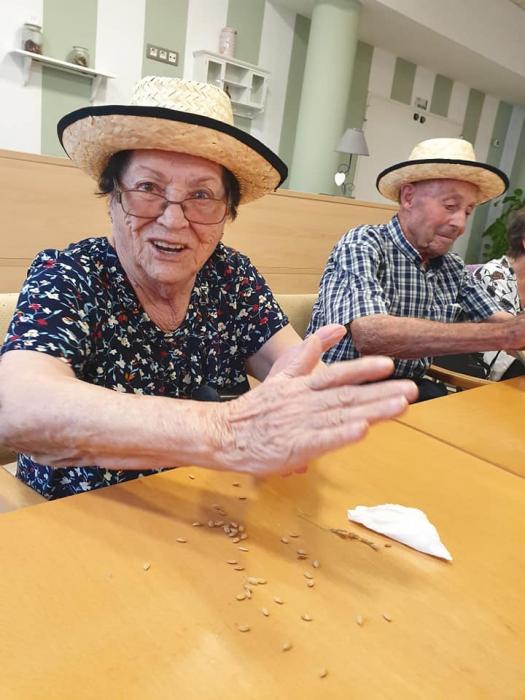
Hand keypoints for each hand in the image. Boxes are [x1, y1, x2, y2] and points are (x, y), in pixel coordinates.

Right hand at [215, 326, 416, 475]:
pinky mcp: (295, 447)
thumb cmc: (258, 408)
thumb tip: (337, 328)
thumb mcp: (283, 373)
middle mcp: (304, 402)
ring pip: (342, 415)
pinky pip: (322, 440)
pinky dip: (342, 434)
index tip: (389, 365)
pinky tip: (362, 431)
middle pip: (348, 395)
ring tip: (400, 406)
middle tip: (412, 389)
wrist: (225, 433)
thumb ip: (310, 352)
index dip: (363, 369)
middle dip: (382, 392)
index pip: (337, 375)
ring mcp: (301, 424)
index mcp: (302, 386)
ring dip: (373, 411)